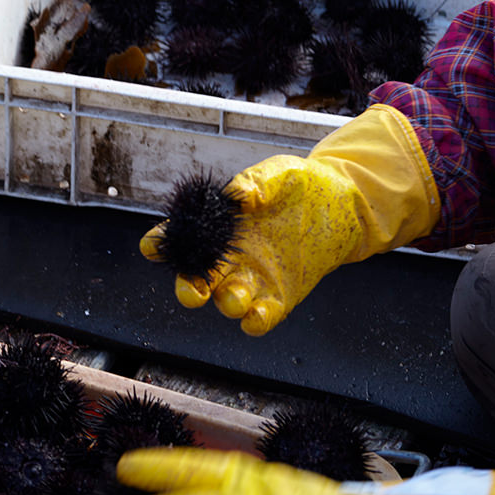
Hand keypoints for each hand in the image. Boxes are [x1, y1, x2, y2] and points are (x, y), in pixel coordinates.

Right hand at [140, 104, 439, 335]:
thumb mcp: (278, 174)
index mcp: (218, 227)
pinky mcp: (280, 296)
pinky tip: (257, 314)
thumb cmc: (300, 185)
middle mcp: (229, 257)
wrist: (341, 204)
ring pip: (227, 301)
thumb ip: (255, 183)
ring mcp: (253, 279)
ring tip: (236, 297)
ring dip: (227, 303)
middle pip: (196, 280)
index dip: (162, 243)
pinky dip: (255, 321)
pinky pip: (259, 318)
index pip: (180, 237)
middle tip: (191, 292)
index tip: (154, 245)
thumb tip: (240, 197)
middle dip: (189, 289)